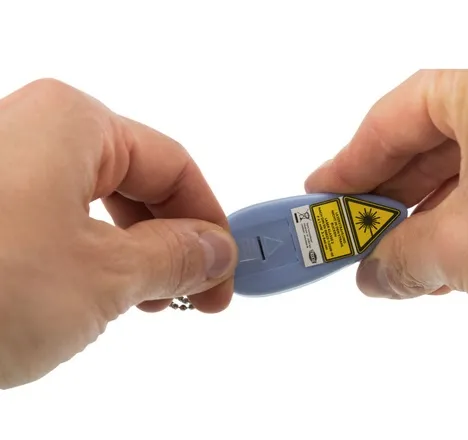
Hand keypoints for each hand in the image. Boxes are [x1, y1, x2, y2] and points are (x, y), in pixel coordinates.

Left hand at [0, 79, 237, 388]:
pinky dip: (93, 260)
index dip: (210, 221)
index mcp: (76, 123)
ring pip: (101, 206)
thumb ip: (176, 257)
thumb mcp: (106, 277)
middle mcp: (38, 132)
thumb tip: (214, 251)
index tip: (227, 268)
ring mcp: (7, 169)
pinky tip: (97, 295)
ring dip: (137, 255)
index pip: (175, 166)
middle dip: (175, 240)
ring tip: (150, 301)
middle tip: (197, 290)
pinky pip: (62, 222)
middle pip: (139, 183)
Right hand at [305, 70, 467, 350]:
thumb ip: (402, 257)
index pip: (399, 113)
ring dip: (420, 223)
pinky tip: (440, 270)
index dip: (352, 157)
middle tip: (346, 234)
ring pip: (465, 178)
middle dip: (383, 196)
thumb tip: (374, 272)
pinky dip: (461, 235)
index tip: (321, 194)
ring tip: (389, 262)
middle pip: (430, 145)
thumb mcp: (467, 251)